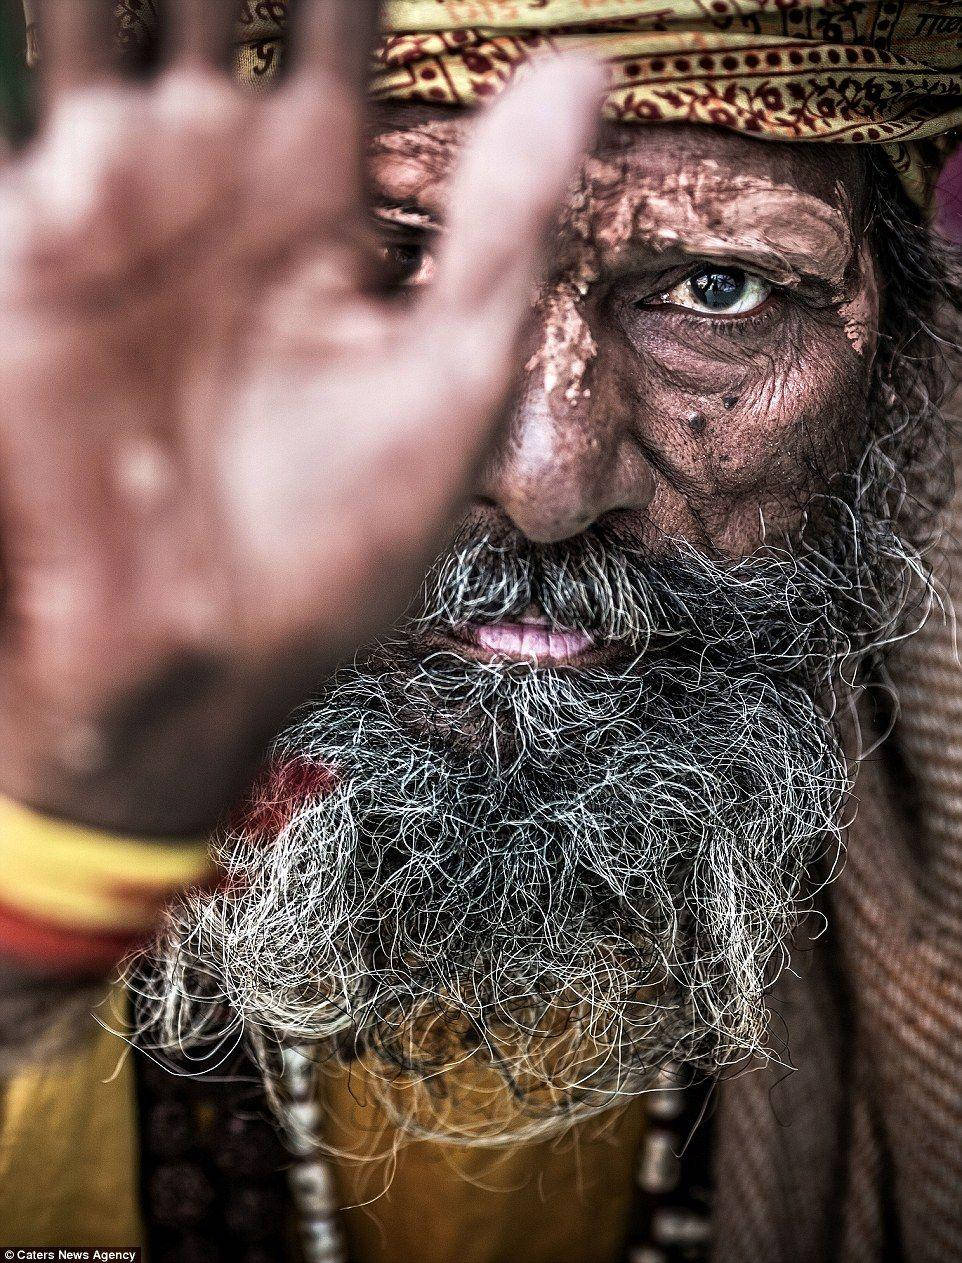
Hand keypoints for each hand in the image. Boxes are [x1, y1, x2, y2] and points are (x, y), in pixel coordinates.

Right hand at [0, 0, 599, 833]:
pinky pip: (37, 67)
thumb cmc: (331, 553)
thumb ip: (504, 226)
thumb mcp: (453, 387)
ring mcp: (118, 195)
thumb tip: (587, 69)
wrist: (197, 654)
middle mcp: (220, 183)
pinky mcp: (32, 232)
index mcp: (326, 214)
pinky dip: (57, 6)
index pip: (347, 25)